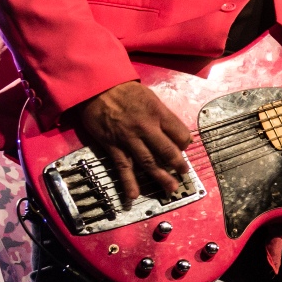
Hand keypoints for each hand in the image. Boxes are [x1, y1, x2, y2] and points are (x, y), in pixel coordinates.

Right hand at [68, 81, 193, 202]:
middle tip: (184, 173)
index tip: (184, 148)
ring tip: (171, 188)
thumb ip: (162, 115)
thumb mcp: (150, 97)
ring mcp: (129, 138)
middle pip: (167, 150)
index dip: (185, 143)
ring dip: (160, 177)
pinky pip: (123, 166)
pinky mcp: (113, 145)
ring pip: (148, 162)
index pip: (180, 134)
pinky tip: (133, 194)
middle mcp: (146, 128)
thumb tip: (173, 131)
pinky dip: (128, 182)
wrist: (96, 87)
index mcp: (158, 114)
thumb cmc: (124, 90)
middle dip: (178, 164)